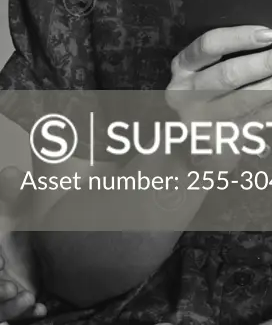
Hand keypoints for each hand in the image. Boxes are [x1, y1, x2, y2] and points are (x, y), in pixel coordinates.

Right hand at [0, 168, 45, 320]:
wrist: (56, 228)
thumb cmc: (30, 214)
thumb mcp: (22, 200)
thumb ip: (14, 187)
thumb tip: (10, 172)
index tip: (0, 262)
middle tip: (13, 288)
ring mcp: (7, 288)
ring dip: (9, 308)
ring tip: (28, 298)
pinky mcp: (23, 300)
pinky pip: (18, 316)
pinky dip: (26, 315)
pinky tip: (41, 309)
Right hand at [166, 25, 271, 169]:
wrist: (190, 146)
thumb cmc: (207, 93)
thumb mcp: (205, 69)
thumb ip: (228, 54)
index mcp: (184, 68)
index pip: (209, 45)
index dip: (241, 37)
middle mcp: (187, 95)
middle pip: (229, 75)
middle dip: (267, 63)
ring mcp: (204, 121)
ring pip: (247, 100)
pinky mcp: (224, 141)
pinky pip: (262, 120)